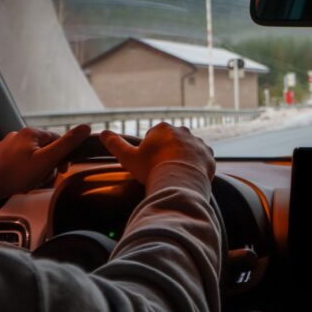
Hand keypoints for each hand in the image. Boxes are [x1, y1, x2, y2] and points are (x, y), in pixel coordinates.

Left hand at [0, 125, 91, 199]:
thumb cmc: (16, 174)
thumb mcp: (46, 160)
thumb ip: (67, 144)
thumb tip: (86, 127)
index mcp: (31, 133)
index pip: (57, 140)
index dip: (62, 156)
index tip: (62, 170)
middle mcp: (17, 135)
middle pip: (44, 150)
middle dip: (46, 166)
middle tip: (42, 179)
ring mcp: (5, 145)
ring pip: (30, 157)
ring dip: (34, 171)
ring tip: (28, 183)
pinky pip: (17, 163)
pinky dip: (21, 172)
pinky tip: (18, 182)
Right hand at [100, 123, 214, 183]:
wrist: (179, 182)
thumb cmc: (152, 169)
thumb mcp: (128, 157)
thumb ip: (115, 144)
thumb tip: (103, 132)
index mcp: (163, 129)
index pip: (154, 135)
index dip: (150, 150)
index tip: (149, 162)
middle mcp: (183, 131)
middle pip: (172, 141)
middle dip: (167, 152)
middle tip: (162, 169)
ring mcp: (198, 143)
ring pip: (188, 149)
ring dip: (183, 158)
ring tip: (175, 174)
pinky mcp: (209, 155)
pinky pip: (202, 159)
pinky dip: (196, 166)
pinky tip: (189, 176)